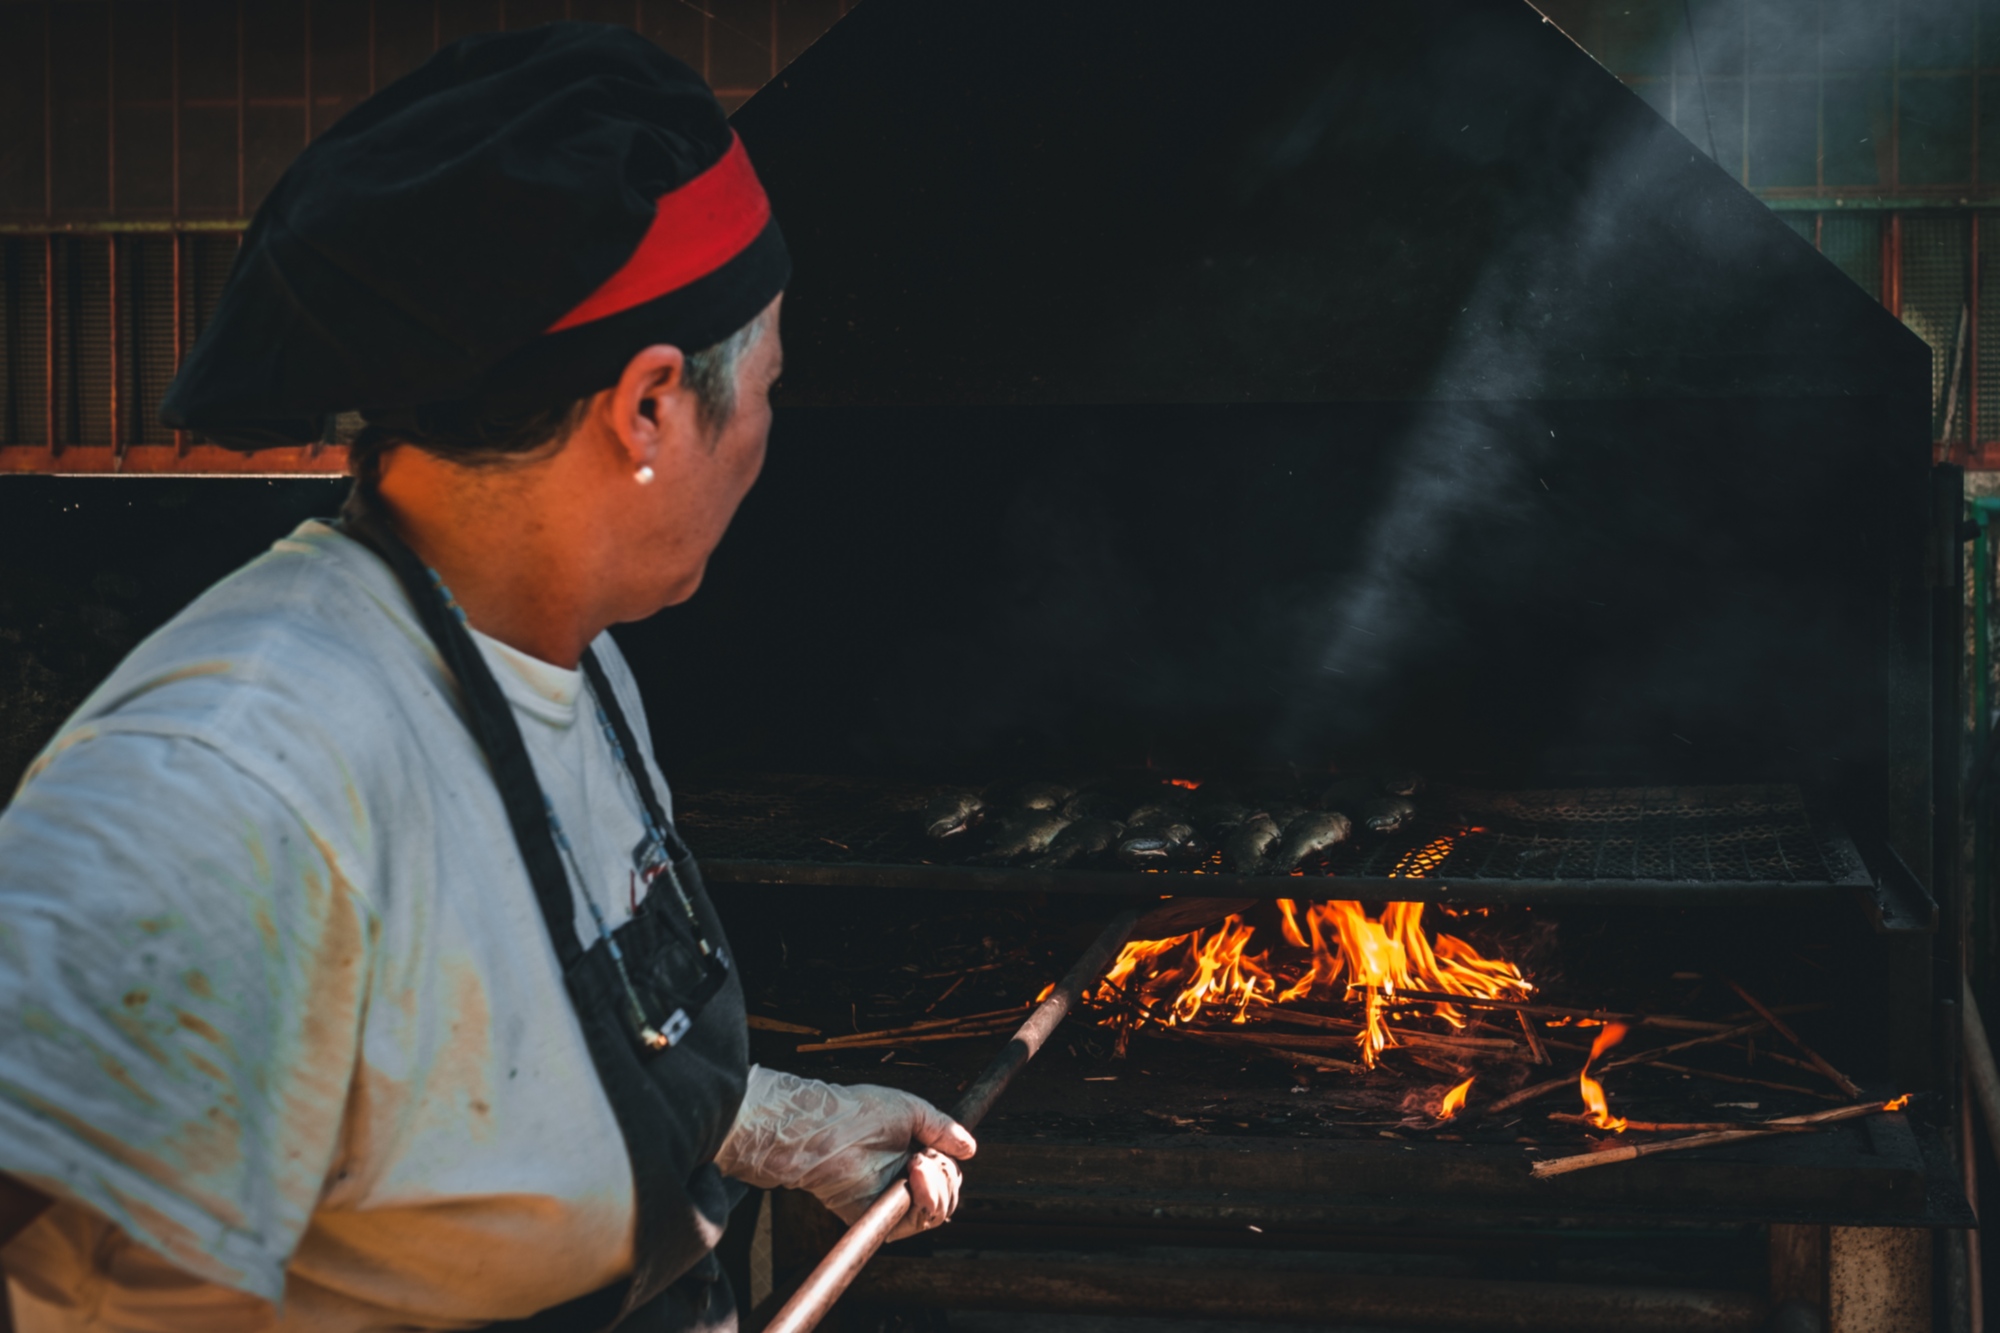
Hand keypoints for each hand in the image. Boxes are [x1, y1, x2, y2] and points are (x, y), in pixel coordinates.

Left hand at [714, 1067, 977, 1236]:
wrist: (826, 1129)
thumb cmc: (859, 1112)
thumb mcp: (911, 1111)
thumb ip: (942, 1129)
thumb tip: (971, 1148)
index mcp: (910, 1156)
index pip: (946, 1176)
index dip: (949, 1167)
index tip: (934, 1150)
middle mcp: (902, 1182)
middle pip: (947, 1196)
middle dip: (946, 1176)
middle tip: (924, 1157)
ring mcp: (890, 1201)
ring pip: (937, 1212)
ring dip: (937, 1187)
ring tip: (916, 1165)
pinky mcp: (877, 1218)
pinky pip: (913, 1224)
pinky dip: (923, 1202)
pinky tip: (914, 1178)